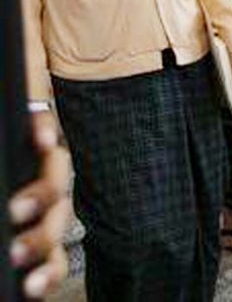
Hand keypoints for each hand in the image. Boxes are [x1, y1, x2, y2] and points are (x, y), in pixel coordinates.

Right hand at [9, 111, 70, 298]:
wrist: (2, 117)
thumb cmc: (3, 176)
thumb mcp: (1, 200)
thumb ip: (5, 228)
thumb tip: (3, 250)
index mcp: (37, 218)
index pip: (52, 251)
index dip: (48, 271)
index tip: (31, 290)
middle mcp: (47, 188)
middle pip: (56, 216)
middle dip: (39, 240)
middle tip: (15, 254)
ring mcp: (46, 154)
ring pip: (56, 174)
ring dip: (41, 194)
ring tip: (17, 209)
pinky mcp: (39, 118)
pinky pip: (47, 120)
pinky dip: (44, 128)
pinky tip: (41, 140)